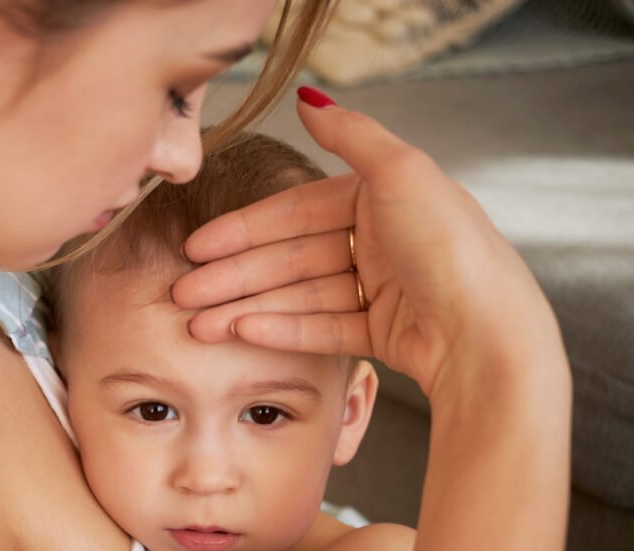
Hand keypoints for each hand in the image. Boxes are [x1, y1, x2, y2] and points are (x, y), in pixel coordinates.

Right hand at [173, 90, 564, 401]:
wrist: (487, 332)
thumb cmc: (451, 247)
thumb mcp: (401, 172)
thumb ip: (351, 134)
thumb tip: (310, 97)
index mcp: (381, 198)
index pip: (294, 213)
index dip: (242, 231)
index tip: (198, 249)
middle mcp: (377, 241)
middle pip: (288, 258)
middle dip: (233, 277)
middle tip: (185, 295)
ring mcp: (377, 289)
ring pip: (296, 296)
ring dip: (246, 308)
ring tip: (200, 324)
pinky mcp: (381, 331)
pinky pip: (319, 327)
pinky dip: (280, 328)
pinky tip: (242, 331)